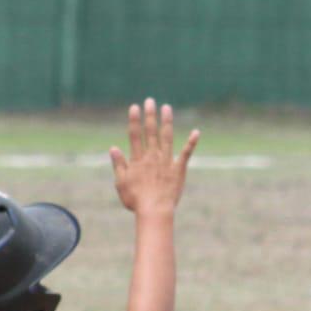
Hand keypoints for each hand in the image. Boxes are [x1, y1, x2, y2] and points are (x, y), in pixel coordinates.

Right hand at [109, 98, 198, 215]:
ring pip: (167, 137)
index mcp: (138, 160)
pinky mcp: (179, 169)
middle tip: (150, 100)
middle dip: (150, 115)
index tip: (134, 107)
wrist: (155, 210)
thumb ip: (118, 164)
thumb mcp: (121, 183)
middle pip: (151, 132)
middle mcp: (153, 156)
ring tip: (166, 107)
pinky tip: (196, 132)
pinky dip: (191, 142)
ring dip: (167, 121)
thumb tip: (114, 148)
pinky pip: (186, 153)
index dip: (134, 120)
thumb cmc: (136, 200)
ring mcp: (167, 161)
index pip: (135, 135)